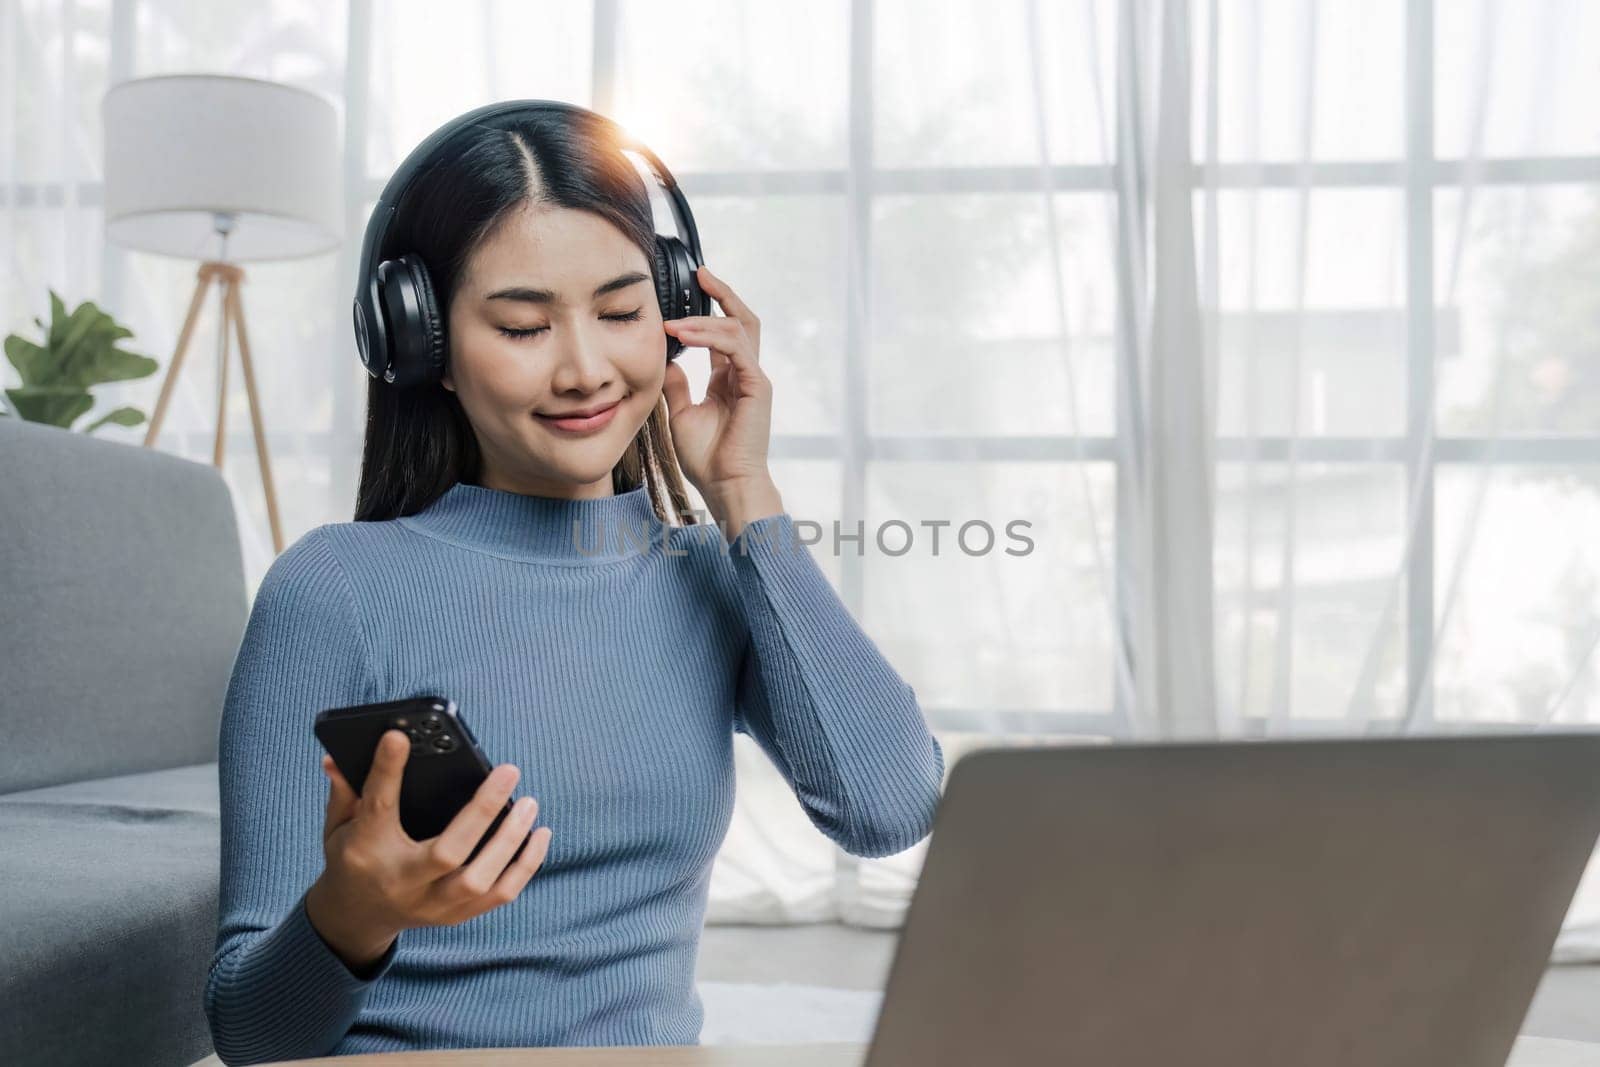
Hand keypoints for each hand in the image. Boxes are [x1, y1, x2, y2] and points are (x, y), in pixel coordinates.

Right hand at [306, 730, 553, 971]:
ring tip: (529, 804)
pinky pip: (500, 895)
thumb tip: (334, 756)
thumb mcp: (337, 825)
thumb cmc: (353, 858)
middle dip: (483, 810)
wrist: (356, 918)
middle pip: (448, 852)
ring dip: (512, 841)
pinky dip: (525, 865)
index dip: (387, 770)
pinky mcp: (456, 916)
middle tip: (509, 771)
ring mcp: (432, 906)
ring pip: (481, 880)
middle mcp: (403, 882)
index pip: (378, 807)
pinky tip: (538, 835)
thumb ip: (344, 791)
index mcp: (367, 851)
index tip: (400, 737)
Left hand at [661, 265, 773, 503]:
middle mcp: (745, 373)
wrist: (725, 485)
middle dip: (723, 294)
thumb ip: (677, 384)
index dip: (708, 310)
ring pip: (738, 328)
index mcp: (730, 379)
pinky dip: (711, 337)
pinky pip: (736, 348)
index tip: (691, 290)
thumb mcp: (681, 413)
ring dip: (704, 319)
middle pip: (742, 320)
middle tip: (701, 274)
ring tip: (674, 321)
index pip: (724, 333)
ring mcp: (754, 378)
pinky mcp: (758, 386)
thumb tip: (666, 359)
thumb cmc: (706, 458)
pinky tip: (685, 335)